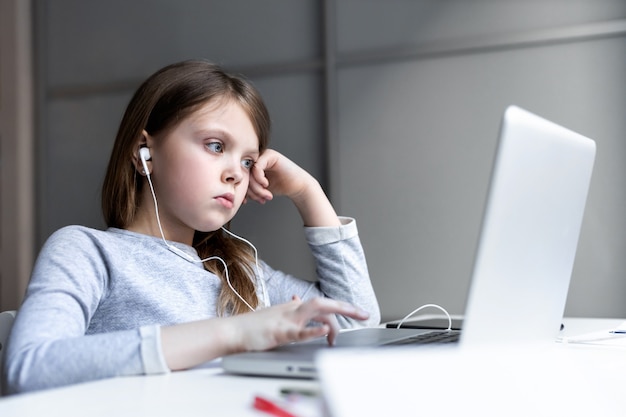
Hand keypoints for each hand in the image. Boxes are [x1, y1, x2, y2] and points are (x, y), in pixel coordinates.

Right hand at [231, 296, 369, 351]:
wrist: (233, 330)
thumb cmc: (253, 325)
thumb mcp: (275, 313)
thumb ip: (289, 307)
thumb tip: (297, 299)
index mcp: (294, 307)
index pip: (323, 304)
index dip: (342, 307)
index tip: (359, 311)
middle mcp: (293, 310)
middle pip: (324, 303)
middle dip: (346, 308)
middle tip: (364, 315)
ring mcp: (287, 319)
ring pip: (315, 310)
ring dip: (334, 318)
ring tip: (348, 324)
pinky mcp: (279, 332)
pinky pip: (299, 330)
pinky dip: (313, 330)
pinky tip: (324, 332)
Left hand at [246, 149, 314, 204]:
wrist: (297, 186)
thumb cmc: (280, 186)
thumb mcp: (259, 189)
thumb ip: (248, 188)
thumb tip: (234, 193)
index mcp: (252, 165)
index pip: (240, 177)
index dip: (243, 190)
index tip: (247, 200)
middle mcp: (257, 159)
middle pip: (244, 175)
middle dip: (251, 191)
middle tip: (260, 199)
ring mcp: (263, 155)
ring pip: (250, 172)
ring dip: (257, 188)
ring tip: (265, 196)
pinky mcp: (270, 155)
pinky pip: (257, 167)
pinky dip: (260, 179)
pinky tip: (267, 185)